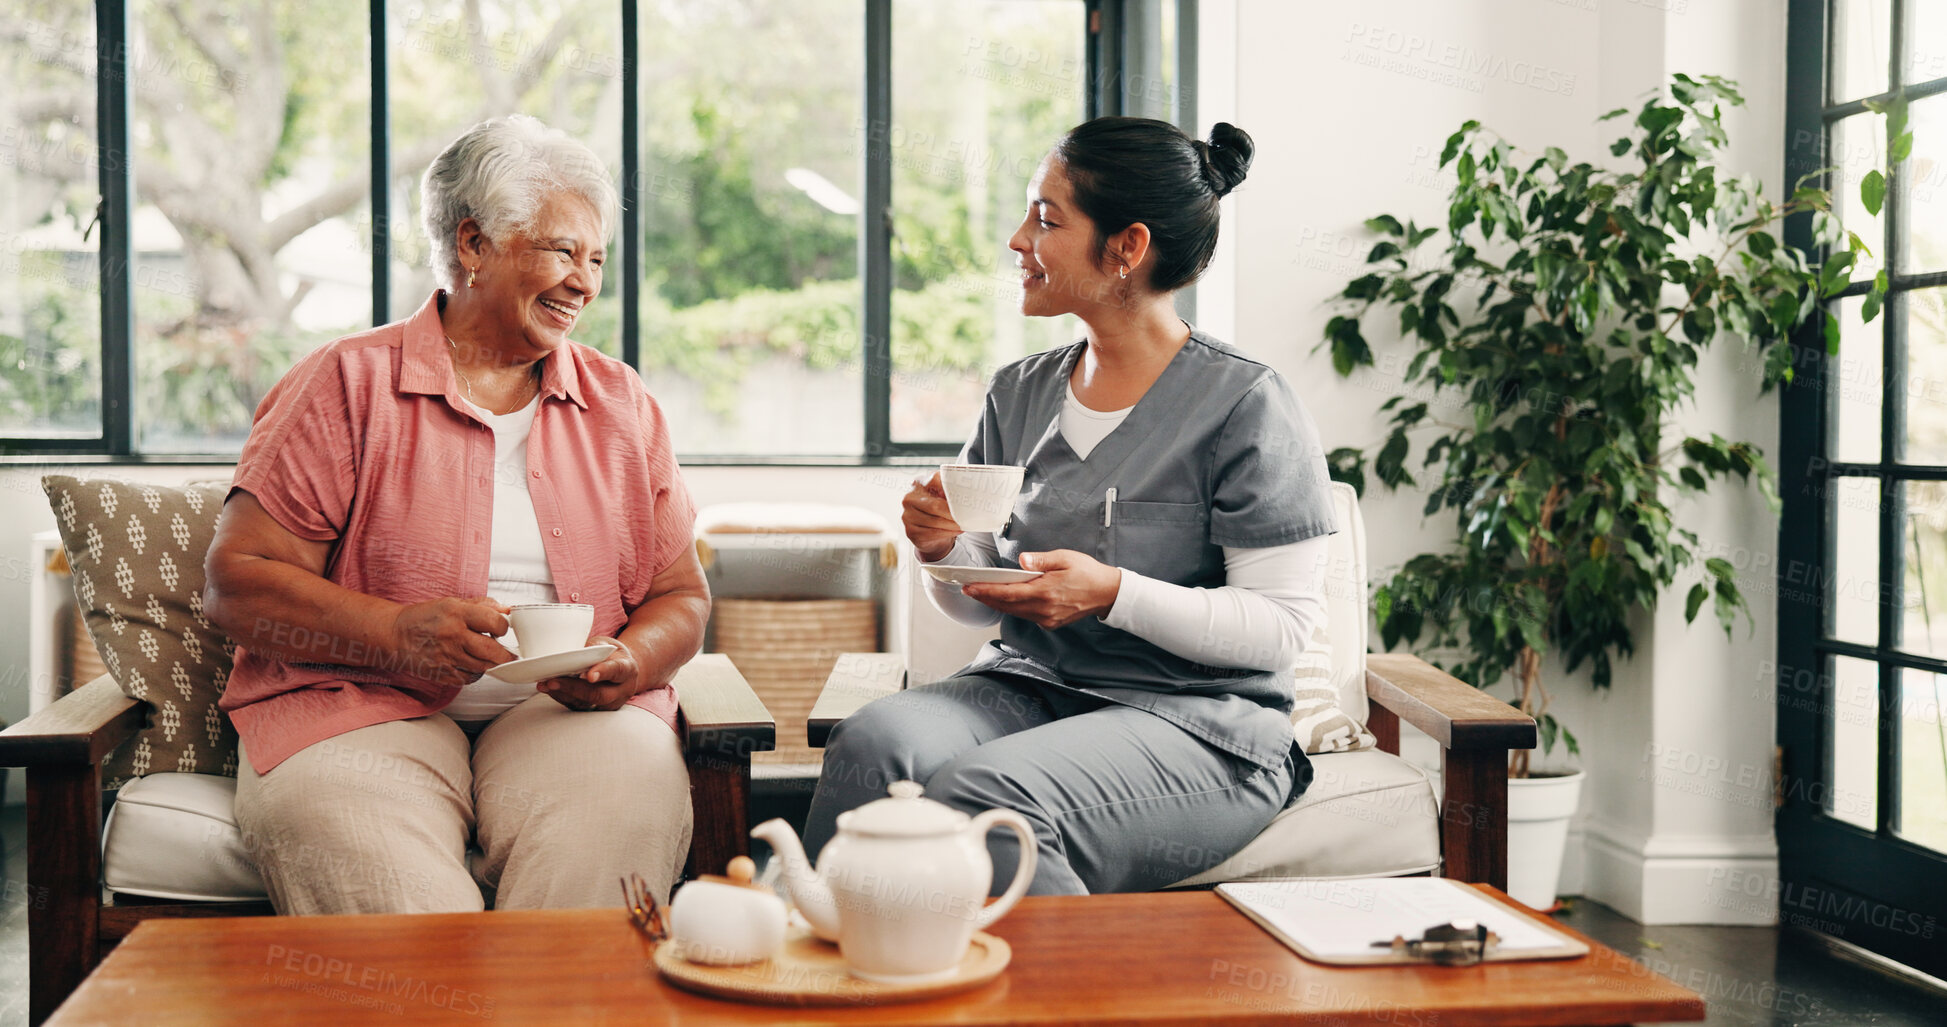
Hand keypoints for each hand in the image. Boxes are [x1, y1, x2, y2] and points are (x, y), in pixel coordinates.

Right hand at [392, 597, 514, 682]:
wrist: (395, 635)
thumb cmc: (425, 618)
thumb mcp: (453, 603)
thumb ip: (482, 605)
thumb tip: (507, 610)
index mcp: (457, 613)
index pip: (494, 622)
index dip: (503, 627)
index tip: (501, 629)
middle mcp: (452, 634)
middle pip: (492, 651)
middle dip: (505, 654)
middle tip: (508, 654)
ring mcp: (446, 656)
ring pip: (482, 667)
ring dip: (490, 664)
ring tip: (488, 657)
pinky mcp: (440, 673)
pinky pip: (468, 679)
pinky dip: (475, 674)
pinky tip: (471, 665)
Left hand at [539, 635, 653, 711]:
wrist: (621, 669)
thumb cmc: (610, 654)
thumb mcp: (605, 644)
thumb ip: (592, 649)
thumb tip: (569, 654)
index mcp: (627, 669)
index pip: (617, 671)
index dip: (603, 672)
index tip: (589, 675)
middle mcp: (622, 690)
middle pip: (599, 694)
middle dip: (573, 688)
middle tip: (553, 681)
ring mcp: (610, 704)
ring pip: (586, 703)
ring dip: (563, 694)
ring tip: (545, 684)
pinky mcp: (596, 710)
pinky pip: (578, 707)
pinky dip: (561, 698)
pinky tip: (548, 689)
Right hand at [903, 471, 962, 561]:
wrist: (929, 531)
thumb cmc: (939, 510)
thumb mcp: (945, 496)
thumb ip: (952, 491)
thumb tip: (970, 493)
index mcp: (920, 483)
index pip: (936, 481)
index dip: (952, 490)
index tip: (966, 496)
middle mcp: (910, 498)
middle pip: (935, 505)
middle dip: (953, 513)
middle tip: (967, 516)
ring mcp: (908, 515)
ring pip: (935, 521)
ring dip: (952, 525)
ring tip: (963, 524)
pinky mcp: (910, 531)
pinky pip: (932, 533)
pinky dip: (947, 533)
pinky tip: (955, 530)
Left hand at [961, 550, 1121, 629]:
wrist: (1107, 593)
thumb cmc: (1088, 573)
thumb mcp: (1066, 558)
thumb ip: (1041, 560)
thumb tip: (1022, 560)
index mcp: (1046, 591)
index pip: (1007, 593)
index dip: (986, 591)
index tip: (970, 587)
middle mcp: (1044, 609)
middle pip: (1006, 606)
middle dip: (986, 598)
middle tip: (969, 589)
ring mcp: (1047, 619)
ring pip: (1014, 612)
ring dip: (997, 604)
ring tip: (982, 593)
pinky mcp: (1050, 623)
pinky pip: (1025, 616)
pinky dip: (1013, 608)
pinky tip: (1005, 600)